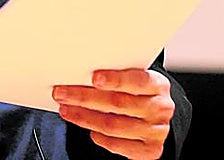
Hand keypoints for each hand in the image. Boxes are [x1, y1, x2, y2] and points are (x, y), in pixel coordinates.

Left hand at [53, 69, 174, 158]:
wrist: (156, 117)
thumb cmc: (138, 94)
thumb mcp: (134, 79)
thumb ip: (116, 76)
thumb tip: (81, 73)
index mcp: (158, 85)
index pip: (137, 81)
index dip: (116, 79)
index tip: (94, 77)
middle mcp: (160, 108)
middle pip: (119, 103)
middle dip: (85, 97)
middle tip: (62, 93)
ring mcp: (156, 131)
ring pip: (113, 124)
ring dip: (84, 117)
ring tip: (66, 110)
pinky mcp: (150, 150)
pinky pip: (118, 145)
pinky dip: (100, 138)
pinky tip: (89, 130)